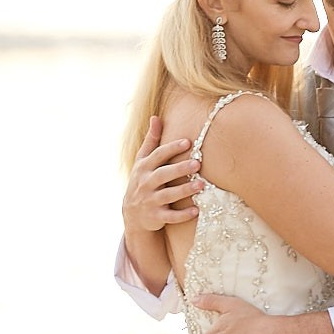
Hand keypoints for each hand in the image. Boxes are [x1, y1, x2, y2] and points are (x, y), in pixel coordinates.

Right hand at [122, 114, 203, 233]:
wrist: (132, 214)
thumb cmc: (142, 181)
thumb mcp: (142, 161)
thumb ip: (151, 140)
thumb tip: (155, 117)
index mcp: (144, 168)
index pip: (157, 155)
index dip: (172, 148)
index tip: (188, 142)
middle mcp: (145, 183)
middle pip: (163, 175)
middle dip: (179, 169)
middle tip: (197, 163)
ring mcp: (150, 201)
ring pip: (167, 196)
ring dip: (184, 191)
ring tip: (201, 185)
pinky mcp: (156, 217)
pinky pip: (170, 217)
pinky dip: (182, 215)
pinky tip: (196, 210)